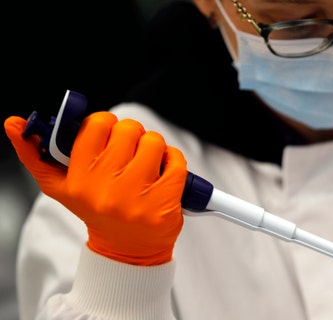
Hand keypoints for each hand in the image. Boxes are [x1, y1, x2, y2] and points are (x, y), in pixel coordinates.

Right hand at [4, 112, 187, 264]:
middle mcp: (105, 190)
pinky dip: (173, 161)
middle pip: (129, 129)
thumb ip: (35, 155)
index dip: (106, 125)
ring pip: (154, 142)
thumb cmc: (96, 210)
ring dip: (154, 147)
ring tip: (147, 163)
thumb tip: (12, 122)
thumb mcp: (60, 187)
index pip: (97, 125)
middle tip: (129, 151)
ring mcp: (136, 197)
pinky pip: (176, 161)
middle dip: (132, 135)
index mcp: (77, 181)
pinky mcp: (164, 203)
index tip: (108, 136)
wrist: (127, 250)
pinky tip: (164, 174)